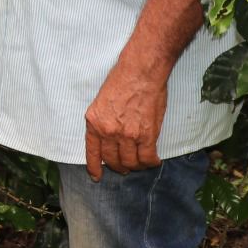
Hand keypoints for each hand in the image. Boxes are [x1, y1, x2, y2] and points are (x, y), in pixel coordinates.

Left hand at [83, 61, 167, 181]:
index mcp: (94, 122)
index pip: (92, 152)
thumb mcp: (101, 101)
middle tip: (124, 166)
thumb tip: (108, 139)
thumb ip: (102, 121)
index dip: (94, 168)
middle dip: (118, 167)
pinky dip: (151, 162)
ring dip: (135, 166)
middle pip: (112, 160)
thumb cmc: (122, 80)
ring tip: (140, 163)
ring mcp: (127, 135)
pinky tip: (154, 160)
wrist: (140, 71)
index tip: (97, 177)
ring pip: (130, 162)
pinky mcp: (146, 135)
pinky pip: (147, 158)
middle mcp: (108, 131)